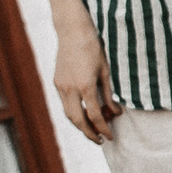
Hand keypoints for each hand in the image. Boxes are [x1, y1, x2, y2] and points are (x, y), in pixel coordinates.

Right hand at [52, 20, 120, 144]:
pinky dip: (74, 113)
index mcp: (85, 86)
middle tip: (101, 140)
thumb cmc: (94, 49)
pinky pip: (65, 104)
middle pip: (78, 120)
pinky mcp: (57, 82)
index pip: (94, 115)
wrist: (73, 32)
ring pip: (68, 114)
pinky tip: (84, 115)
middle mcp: (70, 89)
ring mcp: (61, 86)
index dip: (103, 128)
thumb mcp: (106, 71)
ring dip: (81, 125)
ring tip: (93, 131)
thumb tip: (115, 113)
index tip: (111, 136)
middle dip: (89, 133)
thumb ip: (109, 94)